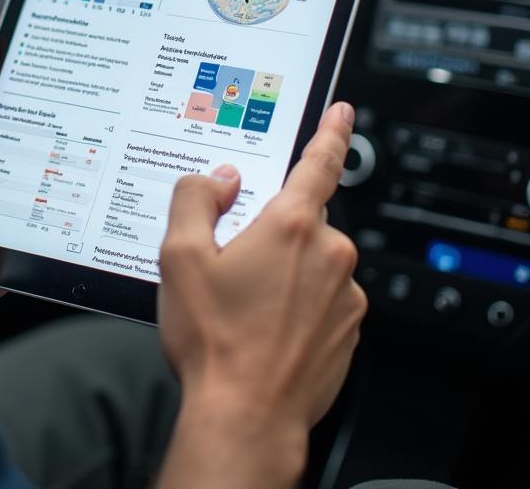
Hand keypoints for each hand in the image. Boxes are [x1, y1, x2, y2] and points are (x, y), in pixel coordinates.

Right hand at [155, 102, 366, 488]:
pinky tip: (262, 328)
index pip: (319, 163)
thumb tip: (218, 178)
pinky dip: (296, 304)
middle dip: (270, 231)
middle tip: (232, 264)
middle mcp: (330, 255)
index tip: (342, 112)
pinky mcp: (349, 331)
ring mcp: (346, 296)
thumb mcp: (180, 257)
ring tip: (243, 307)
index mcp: (292, 227)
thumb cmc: (214, 341)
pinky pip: (322, 299)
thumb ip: (195, 199)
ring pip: (311, 262)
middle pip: (300, 220)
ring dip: (283, 271)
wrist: (247, 417)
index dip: (330, 132)